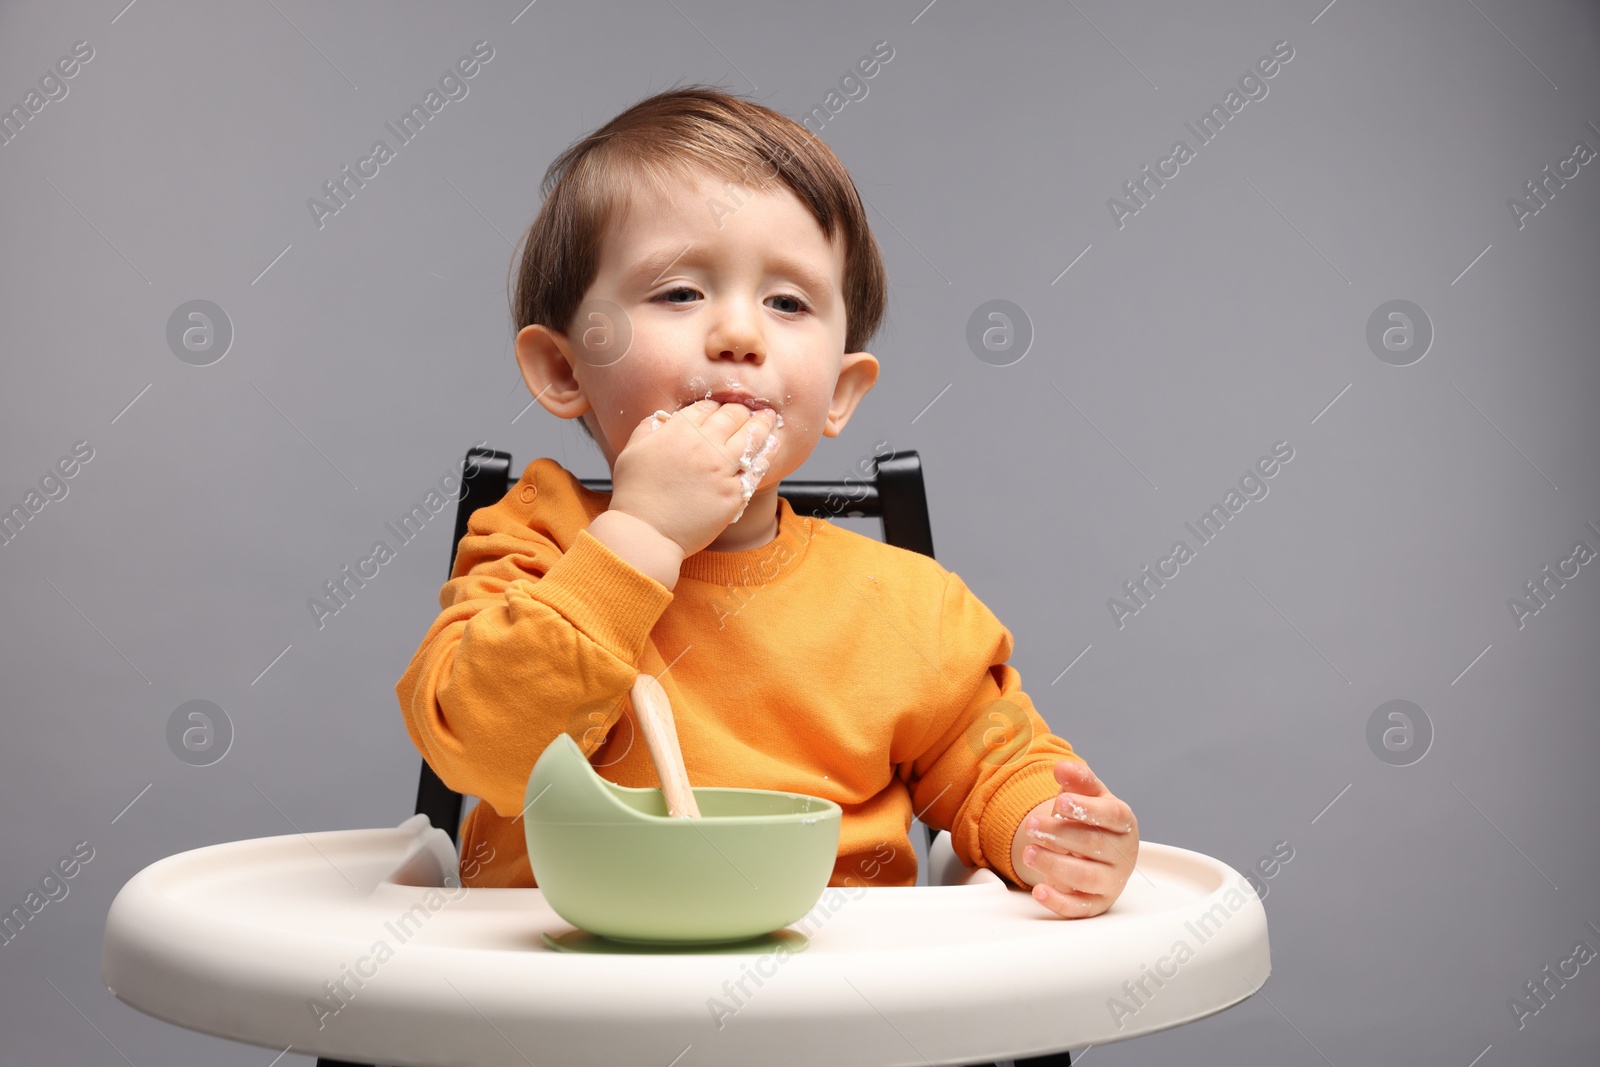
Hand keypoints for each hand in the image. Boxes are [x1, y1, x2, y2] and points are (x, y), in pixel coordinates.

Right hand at [607, 399, 781, 556]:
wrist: (646, 533)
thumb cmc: (634, 495)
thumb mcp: (631, 451)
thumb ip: (648, 428)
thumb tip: (662, 419)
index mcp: (678, 431)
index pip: (706, 407)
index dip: (715, 405)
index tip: (721, 407)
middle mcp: (704, 445)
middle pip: (732, 416)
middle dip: (742, 409)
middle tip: (750, 408)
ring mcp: (722, 469)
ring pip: (751, 436)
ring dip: (762, 423)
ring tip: (769, 417)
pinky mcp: (735, 493)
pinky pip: (757, 468)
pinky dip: (767, 452)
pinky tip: (773, 444)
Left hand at [1011, 759, 1138, 918]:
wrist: (1094, 853)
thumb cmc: (1090, 821)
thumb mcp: (1085, 795)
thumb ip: (1077, 780)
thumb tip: (1062, 767)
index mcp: (1123, 823)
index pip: (1113, 816)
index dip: (1088, 810)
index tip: (1061, 803)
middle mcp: (1122, 854)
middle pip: (1094, 846)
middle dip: (1060, 835)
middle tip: (1031, 826)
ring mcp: (1111, 881)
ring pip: (1086, 877)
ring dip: (1055, 865)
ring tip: (1028, 852)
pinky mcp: (1096, 904)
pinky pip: (1079, 908)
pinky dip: (1058, 902)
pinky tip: (1038, 891)